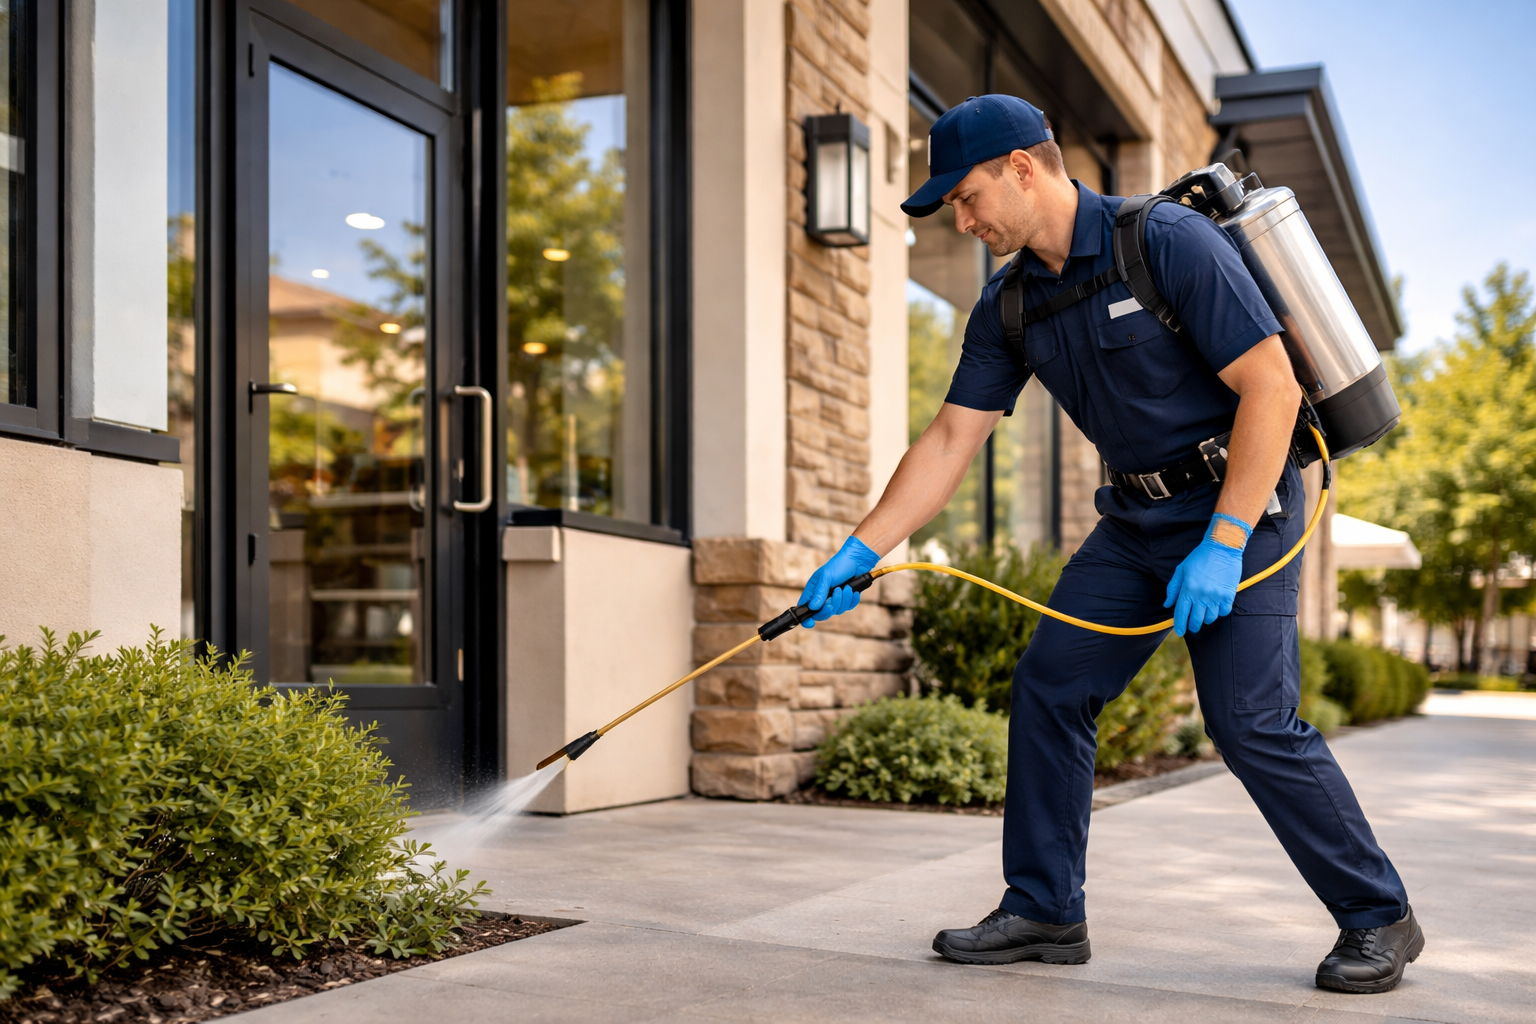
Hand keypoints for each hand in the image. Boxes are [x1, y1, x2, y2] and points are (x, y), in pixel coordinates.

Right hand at [798, 536, 880, 627]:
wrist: (857, 561)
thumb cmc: (838, 565)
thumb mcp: (826, 577)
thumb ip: (820, 593)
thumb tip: (813, 608)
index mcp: (813, 591)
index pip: (805, 608)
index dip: (806, 618)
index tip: (810, 623)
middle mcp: (822, 597)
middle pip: (822, 614)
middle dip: (829, 608)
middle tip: (834, 598)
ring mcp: (834, 599)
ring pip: (837, 611)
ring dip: (843, 600)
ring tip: (846, 588)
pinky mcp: (846, 599)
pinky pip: (848, 607)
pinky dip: (852, 600)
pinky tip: (853, 591)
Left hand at [1163, 514, 1250, 635]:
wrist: (1222, 547)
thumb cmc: (1199, 557)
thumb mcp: (1181, 570)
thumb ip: (1173, 588)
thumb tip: (1168, 604)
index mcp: (1188, 589)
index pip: (1181, 613)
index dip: (1179, 625)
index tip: (1179, 632)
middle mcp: (1201, 595)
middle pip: (1196, 620)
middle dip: (1192, 626)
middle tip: (1192, 626)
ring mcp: (1216, 596)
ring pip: (1210, 618)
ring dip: (1206, 619)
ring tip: (1204, 614)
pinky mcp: (1229, 595)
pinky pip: (1224, 612)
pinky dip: (1219, 612)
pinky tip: (1216, 607)